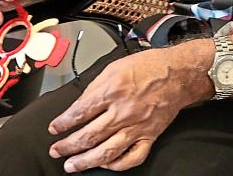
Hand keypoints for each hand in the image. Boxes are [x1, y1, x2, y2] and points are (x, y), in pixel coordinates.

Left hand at [47, 49, 200, 171]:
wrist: (177, 73)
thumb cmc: (148, 66)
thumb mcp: (114, 67)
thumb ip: (95, 87)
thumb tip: (78, 105)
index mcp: (112, 90)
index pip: (79, 112)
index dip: (63, 123)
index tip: (54, 128)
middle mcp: (123, 111)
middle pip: (89, 135)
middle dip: (68, 146)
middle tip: (56, 150)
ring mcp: (137, 127)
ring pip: (106, 151)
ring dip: (85, 161)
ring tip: (71, 166)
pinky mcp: (149, 136)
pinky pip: (132, 157)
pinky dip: (117, 165)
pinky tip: (106, 165)